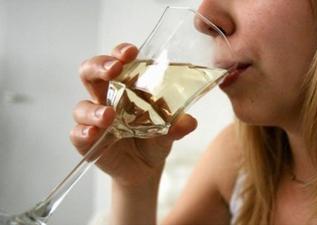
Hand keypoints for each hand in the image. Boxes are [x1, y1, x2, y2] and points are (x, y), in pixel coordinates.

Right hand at [70, 43, 196, 187]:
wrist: (146, 168)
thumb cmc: (155, 138)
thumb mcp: (170, 130)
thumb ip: (178, 124)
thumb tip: (189, 122)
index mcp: (125, 86)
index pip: (117, 61)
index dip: (120, 52)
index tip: (131, 52)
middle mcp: (106, 98)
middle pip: (90, 73)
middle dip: (99, 66)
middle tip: (114, 70)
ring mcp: (94, 119)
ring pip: (82, 106)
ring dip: (94, 109)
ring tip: (109, 115)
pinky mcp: (88, 141)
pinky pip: (78, 134)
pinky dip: (84, 132)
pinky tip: (94, 134)